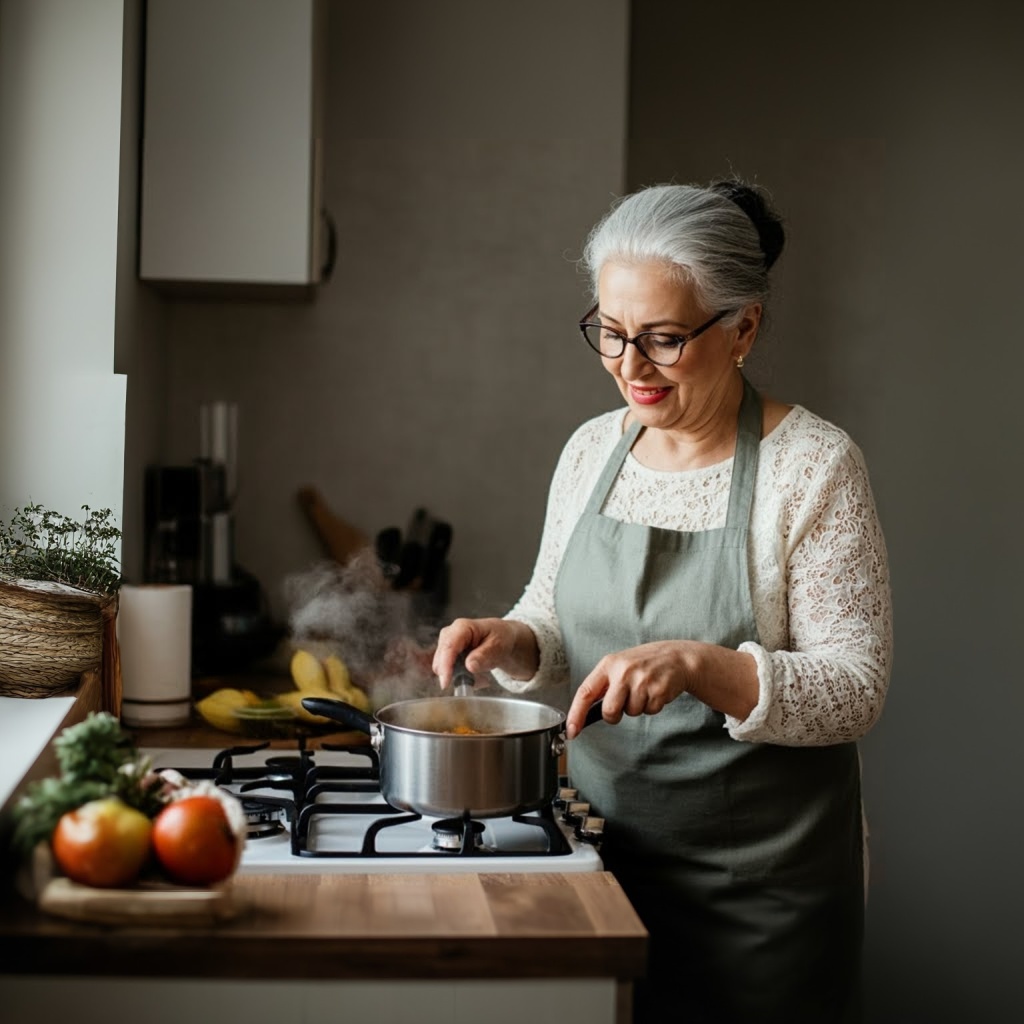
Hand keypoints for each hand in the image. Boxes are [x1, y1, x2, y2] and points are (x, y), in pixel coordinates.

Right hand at [432, 617, 538, 688]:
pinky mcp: (448, 655)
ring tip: (483, 677)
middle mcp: (450, 634)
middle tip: (480, 681)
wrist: (502, 638)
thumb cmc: (501, 637)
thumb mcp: (498, 645)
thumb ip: (484, 655)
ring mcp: (447, 645)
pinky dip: (462, 677)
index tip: (446, 683)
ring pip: (443, 668)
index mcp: (462, 627)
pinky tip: (478, 676)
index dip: (445, 665)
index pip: (449, 646)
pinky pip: (449, 671)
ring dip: (461, 677)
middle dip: (456, 674)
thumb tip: (469, 666)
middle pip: (441, 658)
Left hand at [565, 641, 692, 738]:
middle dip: (615, 715)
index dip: (576, 714)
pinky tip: (655, 691)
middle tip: (624, 703)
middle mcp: (623, 671)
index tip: (571, 730)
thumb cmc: (643, 664)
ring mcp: (642, 680)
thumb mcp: (619, 665)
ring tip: (644, 689)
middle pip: (609, 711)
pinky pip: (649, 711)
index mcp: (609, 664)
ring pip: (632, 713)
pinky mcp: (659, 689)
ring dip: (638, 706)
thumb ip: (604, 685)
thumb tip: (585, 712)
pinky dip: (652, 706)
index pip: (586, 692)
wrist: (676, 656)